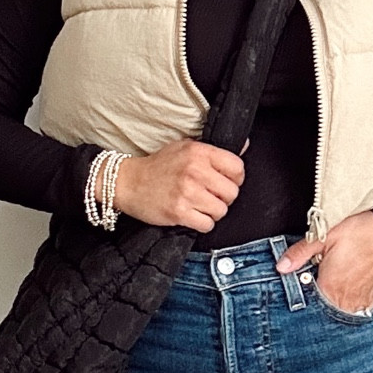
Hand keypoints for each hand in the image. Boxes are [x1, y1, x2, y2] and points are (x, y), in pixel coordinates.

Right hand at [115, 139, 244, 231]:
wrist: (128, 182)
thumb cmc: (158, 166)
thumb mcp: (185, 147)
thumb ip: (213, 150)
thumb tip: (245, 147)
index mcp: (199, 152)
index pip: (237, 168)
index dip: (235, 179)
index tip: (225, 182)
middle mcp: (195, 171)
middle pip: (232, 193)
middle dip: (224, 198)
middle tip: (210, 197)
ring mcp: (187, 192)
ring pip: (221, 211)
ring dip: (212, 212)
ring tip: (199, 206)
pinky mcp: (179, 212)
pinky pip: (207, 225)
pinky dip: (202, 224)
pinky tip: (192, 216)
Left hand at [278, 210, 372, 312]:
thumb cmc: (363, 232)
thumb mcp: (325, 236)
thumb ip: (300, 253)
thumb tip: (282, 266)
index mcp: (329, 288)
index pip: (306, 304)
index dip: (299, 295)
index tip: (298, 284)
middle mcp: (344, 301)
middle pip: (321, 311)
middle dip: (314, 301)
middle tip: (315, 281)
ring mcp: (359, 303)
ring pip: (337, 313)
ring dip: (330, 304)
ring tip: (331, 285)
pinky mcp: (371, 300)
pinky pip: (354, 310)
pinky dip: (346, 304)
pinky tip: (344, 290)